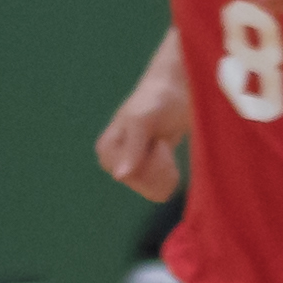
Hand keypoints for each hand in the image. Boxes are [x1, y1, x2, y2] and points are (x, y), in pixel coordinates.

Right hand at [95, 66, 189, 202]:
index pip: (130, 177)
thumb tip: (120, 176)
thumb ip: (133, 148)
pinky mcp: (147, 173)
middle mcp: (114, 162)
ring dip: (165, 169)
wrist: (176, 93)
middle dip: (159, 167)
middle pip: (142, 186)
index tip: (156, 142)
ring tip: (163, 145)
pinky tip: (167, 155)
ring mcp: (131, 169)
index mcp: (105, 150)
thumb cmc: (156, 101)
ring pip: (152, 190)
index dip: (149, 164)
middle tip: (162, 142)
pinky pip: (159, 190)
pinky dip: (170, 175)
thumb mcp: (142, 121)